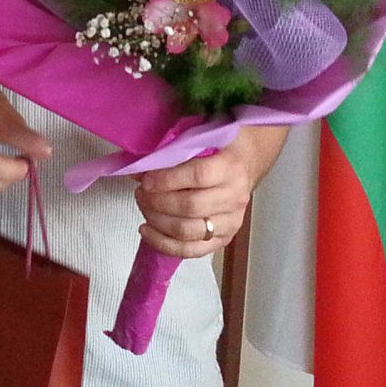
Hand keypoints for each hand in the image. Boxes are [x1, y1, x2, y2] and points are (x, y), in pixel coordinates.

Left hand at [133, 122, 287, 257]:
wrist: (247, 160)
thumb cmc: (220, 146)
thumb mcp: (201, 137)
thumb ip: (173, 150)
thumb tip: (138, 169)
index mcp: (231, 167)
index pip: (197, 176)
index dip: (167, 180)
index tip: (145, 180)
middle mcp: (235, 196)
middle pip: (190, 207)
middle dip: (157, 202)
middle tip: (141, 193)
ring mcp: (232, 221)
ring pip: (188, 231)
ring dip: (157, 221)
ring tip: (144, 206)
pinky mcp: (224, 239)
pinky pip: (191, 250)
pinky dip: (165, 244)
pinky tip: (147, 230)